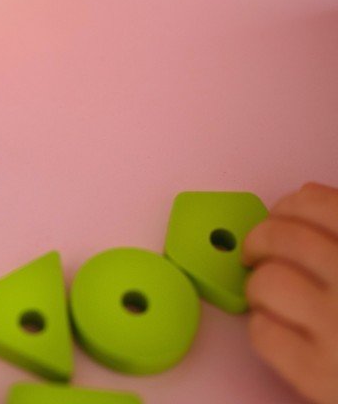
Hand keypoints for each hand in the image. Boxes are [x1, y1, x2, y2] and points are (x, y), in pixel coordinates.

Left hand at [243, 182, 337, 403]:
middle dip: (261, 240)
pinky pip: (265, 333)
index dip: (290, 206)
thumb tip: (304, 203)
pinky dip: (263, 327)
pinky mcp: (322, 377)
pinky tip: (279, 330)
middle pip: (283, 238)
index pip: (318, 204)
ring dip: (259, 285)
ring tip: (268, 295)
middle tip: (257, 252)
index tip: (283, 215)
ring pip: (268, 281)